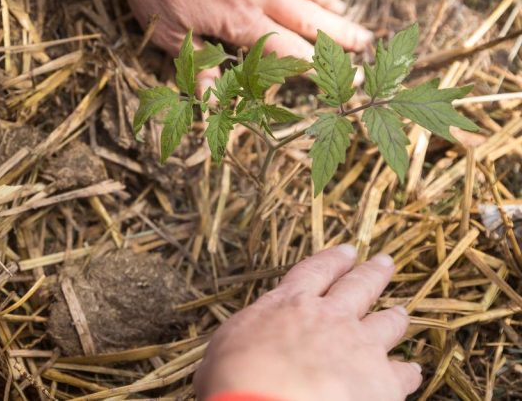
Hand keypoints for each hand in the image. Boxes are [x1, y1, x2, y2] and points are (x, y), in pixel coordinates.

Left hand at [121, 0, 372, 90]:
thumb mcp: (165, 30)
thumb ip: (195, 64)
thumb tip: (213, 100)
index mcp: (241, 21)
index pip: (288, 52)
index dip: (314, 68)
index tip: (340, 81)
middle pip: (310, 19)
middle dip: (341, 36)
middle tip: (367, 46)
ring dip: (330, 4)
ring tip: (347, 15)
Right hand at [194, 245, 421, 400]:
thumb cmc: (233, 380)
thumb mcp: (221, 352)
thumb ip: (238, 343)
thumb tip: (230, 356)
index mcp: (288, 304)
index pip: (315, 272)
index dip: (333, 260)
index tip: (347, 251)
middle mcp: (329, 316)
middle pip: (358, 286)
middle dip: (373, 273)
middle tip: (386, 262)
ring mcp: (359, 345)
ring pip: (387, 323)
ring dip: (395, 316)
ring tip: (401, 312)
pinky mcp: (382, 380)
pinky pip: (404, 372)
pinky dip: (407, 371)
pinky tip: (411, 371)